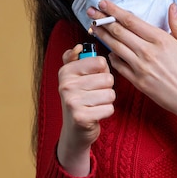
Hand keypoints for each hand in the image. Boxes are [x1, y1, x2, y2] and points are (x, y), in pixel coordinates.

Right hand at [57, 44, 114, 176]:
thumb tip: (78, 47)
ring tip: (95, 104)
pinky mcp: (81, 117)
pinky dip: (106, 112)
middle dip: (106, 87)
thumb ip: (74, 59)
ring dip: (107, 100)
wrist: (75, 130)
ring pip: (110, 93)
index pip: (100, 62)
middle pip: (108, 78)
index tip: (92, 78)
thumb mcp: (73, 77)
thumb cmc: (79, 99)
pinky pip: (109, 108)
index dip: (103, 71)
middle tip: (94, 94)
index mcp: (66, 71)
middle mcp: (66, 85)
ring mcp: (72, 102)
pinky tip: (96, 114)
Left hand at [90, 1, 176, 137]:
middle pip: (118, 32)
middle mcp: (147, 52)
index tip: (103, 3)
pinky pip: (118, 66)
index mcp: (160, 40)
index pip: (131, 20)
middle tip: (90, 11)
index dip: (115, 10)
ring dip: (102, 35)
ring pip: (115, 47)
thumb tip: (171, 6)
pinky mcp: (137, 81)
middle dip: (102, 19)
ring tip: (93, 27)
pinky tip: (108, 51)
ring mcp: (140, 67)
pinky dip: (111, 57)